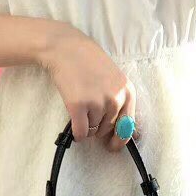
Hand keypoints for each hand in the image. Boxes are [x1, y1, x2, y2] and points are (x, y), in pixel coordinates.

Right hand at [39, 23, 135, 151]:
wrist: (66, 48)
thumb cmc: (89, 62)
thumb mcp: (114, 79)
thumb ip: (118, 101)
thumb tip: (119, 132)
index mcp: (128, 92)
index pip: (129, 126)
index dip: (120, 139)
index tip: (112, 146)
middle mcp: (115, 99)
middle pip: (108, 129)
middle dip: (98, 126)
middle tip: (88, 111)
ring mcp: (97, 102)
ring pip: (93, 131)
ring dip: (86, 125)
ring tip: (80, 105)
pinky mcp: (78, 106)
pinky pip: (81, 132)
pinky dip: (76, 133)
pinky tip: (73, 123)